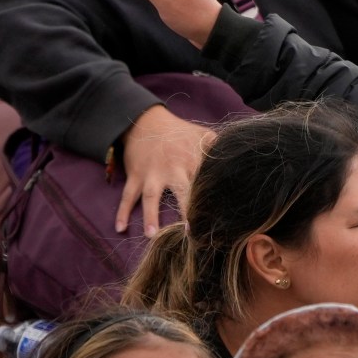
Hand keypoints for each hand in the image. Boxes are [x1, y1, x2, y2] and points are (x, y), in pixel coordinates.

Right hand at [116, 105, 209, 235]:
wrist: (146, 121)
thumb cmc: (178, 132)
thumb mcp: (201, 134)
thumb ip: (218, 149)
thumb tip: (238, 160)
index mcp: (192, 161)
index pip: (204, 184)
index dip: (211, 200)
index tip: (218, 220)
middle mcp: (172, 169)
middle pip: (180, 193)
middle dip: (186, 211)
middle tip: (190, 234)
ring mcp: (152, 174)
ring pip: (150, 197)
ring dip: (150, 216)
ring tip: (152, 236)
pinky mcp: (136, 176)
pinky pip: (127, 196)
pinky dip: (121, 211)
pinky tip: (119, 228)